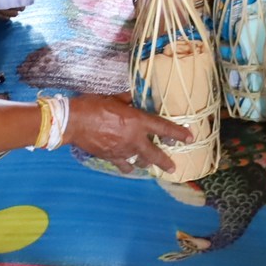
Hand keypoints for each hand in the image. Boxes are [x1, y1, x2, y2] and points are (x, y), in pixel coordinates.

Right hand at [66, 93, 190, 172]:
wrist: (75, 122)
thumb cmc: (95, 105)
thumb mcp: (114, 98)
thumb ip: (128, 100)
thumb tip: (135, 97)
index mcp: (137, 121)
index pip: (163, 127)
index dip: (178, 133)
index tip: (190, 137)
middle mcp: (134, 139)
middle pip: (155, 153)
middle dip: (165, 161)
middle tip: (173, 167)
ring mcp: (123, 150)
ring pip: (140, 161)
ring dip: (146, 163)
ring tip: (150, 165)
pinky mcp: (112, 157)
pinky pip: (123, 165)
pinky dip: (128, 165)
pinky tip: (129, 167)